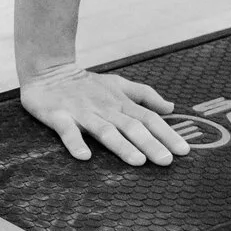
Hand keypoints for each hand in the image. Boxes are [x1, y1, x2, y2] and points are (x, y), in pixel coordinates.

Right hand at [19, 65, 190, 165]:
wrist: (47, 69)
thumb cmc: (85, 82)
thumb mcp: (118, 83)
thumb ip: (144, 94)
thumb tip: (171, 107)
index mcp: (120, 102)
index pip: (148, 118)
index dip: (167, 133)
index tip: (183, 150)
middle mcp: (105, 108)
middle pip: (131, 126)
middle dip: (150, 143)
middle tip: (166, 161)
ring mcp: (82, 112)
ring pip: (105, 130)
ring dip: (121, 145)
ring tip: (137, 161)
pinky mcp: (58, 115)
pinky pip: (67, 131)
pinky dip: (75, 142)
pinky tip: (84, 156)